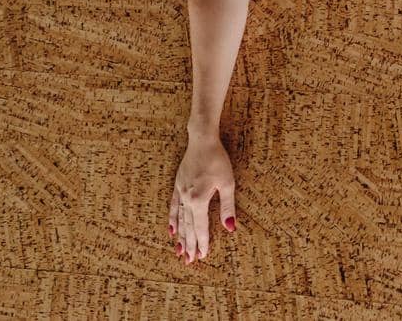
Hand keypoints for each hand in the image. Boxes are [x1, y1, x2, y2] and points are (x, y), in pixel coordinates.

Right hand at [168, 132, 235, 264]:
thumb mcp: (228, 183)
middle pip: (188, 227)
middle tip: (190, 261)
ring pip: (180, 220)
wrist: (201, 140)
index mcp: (199, 199)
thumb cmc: (218, 160)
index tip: (203, 256)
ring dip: (180, 237)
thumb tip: (230, 228)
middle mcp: (187, 199)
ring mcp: (180, 192)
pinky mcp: (178, 185)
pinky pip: (173, 206)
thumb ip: (227, 207)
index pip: (200, 227)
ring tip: (179, 252)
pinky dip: (172, 219)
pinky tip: (171, 231)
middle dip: (190, 245)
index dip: (203, 242)